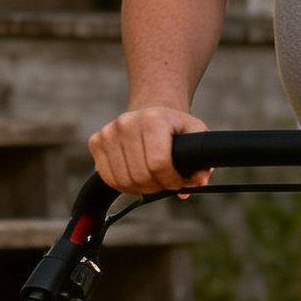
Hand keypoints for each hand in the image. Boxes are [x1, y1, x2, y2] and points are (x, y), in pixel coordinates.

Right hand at [88, 104, 212, 196]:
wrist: (149, 111)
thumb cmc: (174, 127)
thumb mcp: (196, 135)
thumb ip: (204, 159)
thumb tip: (200, 180)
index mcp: (153, 119)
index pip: (159, 163)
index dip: (172, 181)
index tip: (180, 182)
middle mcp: (126, 123)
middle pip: (140, 175)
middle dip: (157, 187)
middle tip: (166, 184)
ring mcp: (108, 132)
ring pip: (123, 181)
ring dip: (141, 189)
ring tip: (152, 182)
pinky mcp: (96, 141)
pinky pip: (108, 178)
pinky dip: (124, 186)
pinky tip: (136, 179)